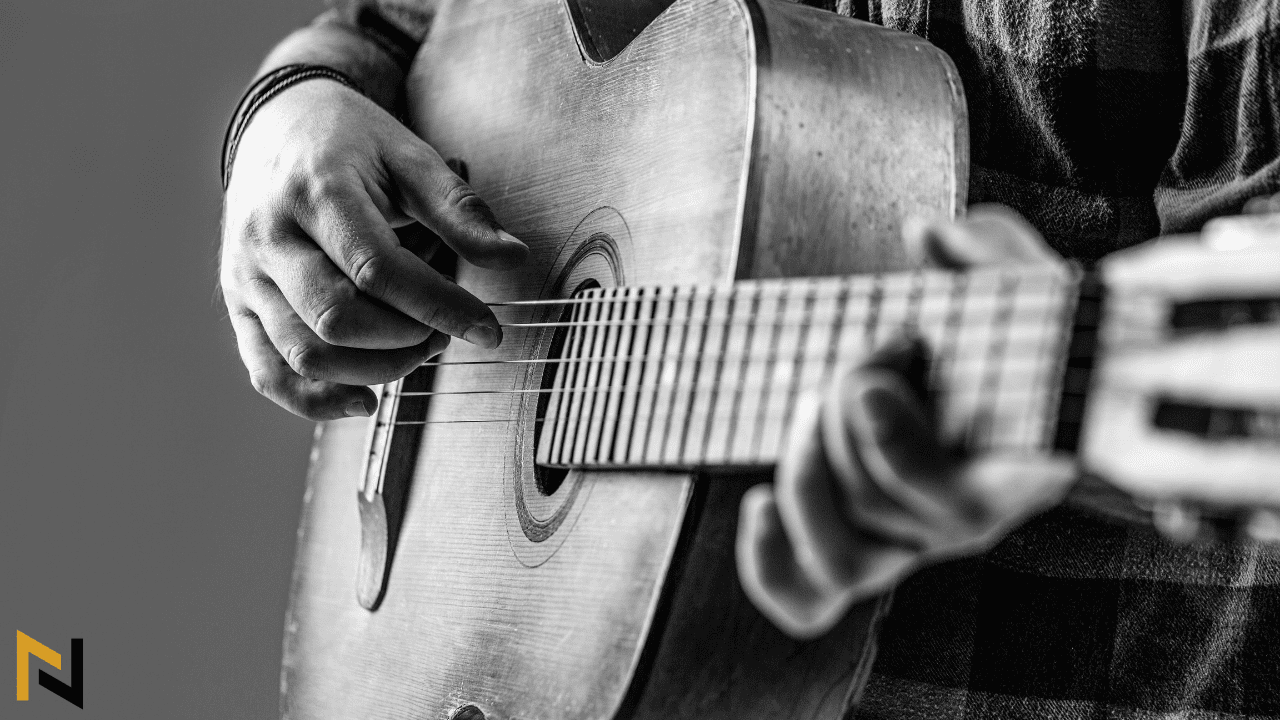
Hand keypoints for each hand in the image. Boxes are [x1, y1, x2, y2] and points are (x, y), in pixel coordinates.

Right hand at [219, 79, 527, 419]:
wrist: (277, 123)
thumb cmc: (352, 143)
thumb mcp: (411, 158)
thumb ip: (460, 211)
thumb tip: (514, 258)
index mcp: (315, 193)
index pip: (377, 270)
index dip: (439, 307)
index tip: (488, 328)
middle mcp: (269, 239)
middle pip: (337, 319)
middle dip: (405, 339)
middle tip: (444, 329)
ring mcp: (246, 277)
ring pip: (304, 354)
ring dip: (374, 370)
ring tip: (416, 347)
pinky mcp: (238, 306)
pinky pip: (268, 373)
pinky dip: (316, 401)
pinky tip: (366, 400)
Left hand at [735, 205, 1076, 638]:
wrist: (1014, 387)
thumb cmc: (1018, 338)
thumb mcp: (1023, 285)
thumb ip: (989, 255)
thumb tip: (926, 236)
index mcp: (1012, 474)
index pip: (958, 507)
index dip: (898, 450)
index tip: (867, 378)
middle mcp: (956, 525)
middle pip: (879, 508)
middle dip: (843, 420)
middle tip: (855, 359)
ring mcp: (904, 543)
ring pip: (842, 562)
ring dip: (805, 477)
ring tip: (809, 405)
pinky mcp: (860, 547)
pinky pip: (809, 597)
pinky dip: (769, 564)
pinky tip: (756, 506)